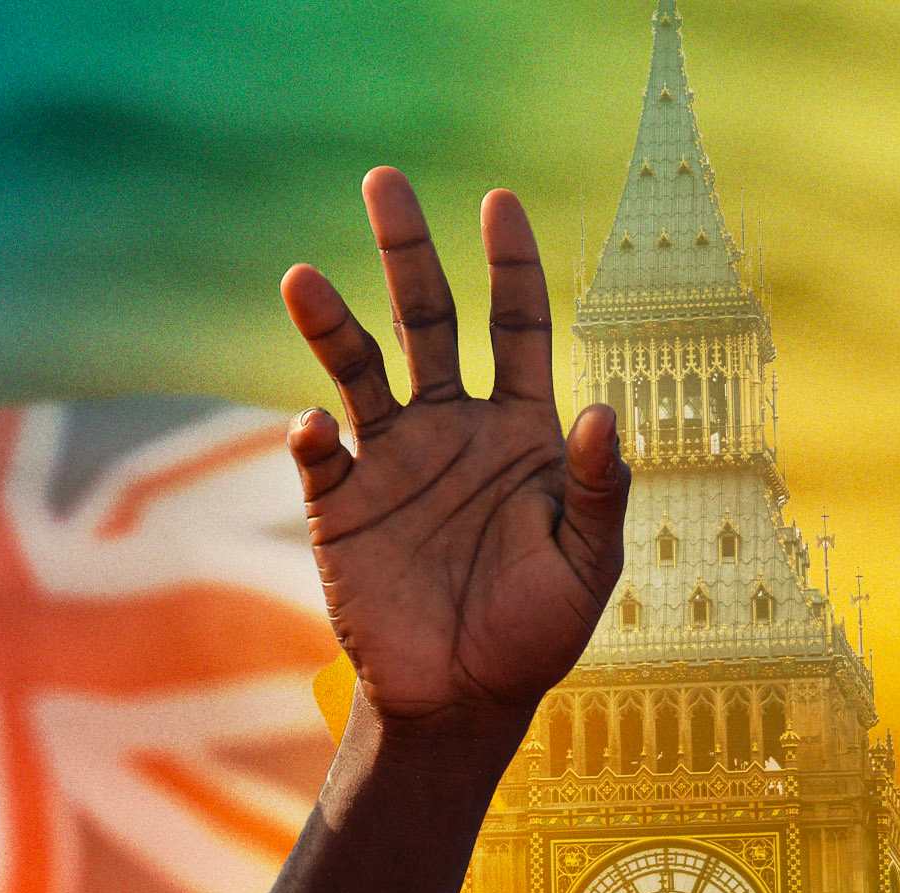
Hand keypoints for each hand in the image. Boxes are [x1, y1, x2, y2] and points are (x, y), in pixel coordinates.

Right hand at [284, 167, 630, 731]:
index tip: (497, 201)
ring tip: (300, 279)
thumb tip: (599, 410)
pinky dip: (311, 436)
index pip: (515, 327)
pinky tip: (314, 426)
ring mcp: (392, 464)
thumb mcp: (589, 564)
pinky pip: (320, 457)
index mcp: (519, 431)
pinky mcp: (340, 507)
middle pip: (427, 320)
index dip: (509, 266)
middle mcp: (452, 430)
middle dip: (407, 251)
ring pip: (358, 371)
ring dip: (331, 325)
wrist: (460, 702)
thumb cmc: (536, 634)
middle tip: (382, 182)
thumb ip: (597, 488)